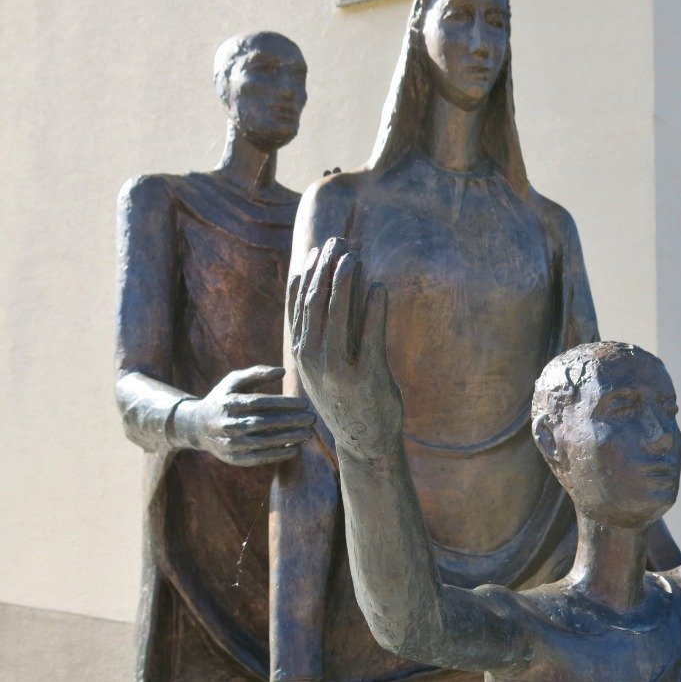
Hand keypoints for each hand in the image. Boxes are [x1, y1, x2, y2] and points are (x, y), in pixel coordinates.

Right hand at [173, 365, 313, 465]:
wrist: (196, 426)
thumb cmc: (223, 398)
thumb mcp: (234, 381)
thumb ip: (257, 373)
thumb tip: (282, 371)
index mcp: (229, 402)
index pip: (259, 402)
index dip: (283, 403)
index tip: (304, 403)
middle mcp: (228, 423)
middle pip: (263, 422)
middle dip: (290, 421)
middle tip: (312, 418)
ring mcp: (230, 443)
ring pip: (262, 442)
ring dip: (288, 439)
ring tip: (308, 434)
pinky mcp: (233, 458)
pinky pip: (258, 458)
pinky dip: (277, 455)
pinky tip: (295, 449)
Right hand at [287, 238, 401, 460]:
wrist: (364, 439)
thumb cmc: (349, 394)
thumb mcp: (329, 361)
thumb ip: (333, 327)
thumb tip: (337, 285)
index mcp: (302, 353)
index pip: (300, 306)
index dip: (308, 275)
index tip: (318, 249)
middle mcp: (313, 359)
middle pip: (316, 304)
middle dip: (326, 269)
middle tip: (339, 242)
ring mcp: (338, 370)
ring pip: (338, 316)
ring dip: (346, 282)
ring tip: (355, 257)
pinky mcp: (366, 378)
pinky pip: (370, 338)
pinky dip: (373, 311)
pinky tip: (379, 288)